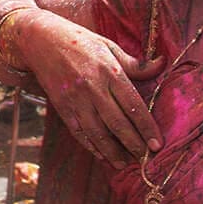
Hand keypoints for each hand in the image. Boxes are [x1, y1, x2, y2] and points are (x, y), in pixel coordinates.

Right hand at [17, 10, 164, 165]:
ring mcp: (75, 99)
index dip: (147, 127)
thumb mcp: (108, 46)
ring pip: (97, 132)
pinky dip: (91, 145)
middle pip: (117, 123)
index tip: (158, 144)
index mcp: (108, 71)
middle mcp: (92, 88)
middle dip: (133, 144)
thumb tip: (162, 65)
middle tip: (146, 158)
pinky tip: (102, 155)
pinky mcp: (61, 106)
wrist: (40, 39)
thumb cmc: (78, 41)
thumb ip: (135, 63)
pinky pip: (78, 131)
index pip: (133, 105)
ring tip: (125, 163)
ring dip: (113, 151)